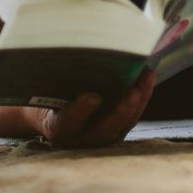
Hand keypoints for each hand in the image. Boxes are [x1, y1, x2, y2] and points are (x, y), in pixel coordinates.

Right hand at [27, 70, 154, 147]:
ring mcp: (102, 136)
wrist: (54, 114)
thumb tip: (71, 54)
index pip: (67, 124)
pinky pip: (132, 115)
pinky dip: (142, 96)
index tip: (92, 97)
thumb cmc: (47, 97)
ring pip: (124, 123)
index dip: (79, 112)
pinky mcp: (117, 128)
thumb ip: (55, 84)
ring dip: (138, 101)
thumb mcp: (45, 91)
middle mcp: (82, 138)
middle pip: (104, 130)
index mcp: (58, 129)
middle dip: (121, 112)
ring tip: (146, 76)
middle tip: (132, 92)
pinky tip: (148, 75)